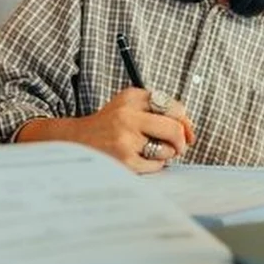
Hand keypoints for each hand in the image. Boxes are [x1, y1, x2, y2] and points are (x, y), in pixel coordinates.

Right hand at [63, 88, 195, 173]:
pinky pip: (156, 165)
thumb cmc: (108, 126)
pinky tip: (139, 159)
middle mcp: (128, 115)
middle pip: (174, 128)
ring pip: (167, 149)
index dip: (184, 121)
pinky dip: (154, 165)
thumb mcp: (128, 106)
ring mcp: (125, 139)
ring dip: (165, 154)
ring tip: (148, 150)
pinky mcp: (124, 160)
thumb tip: (189, 131)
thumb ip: (159, 111)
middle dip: (181, 140)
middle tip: (178, 146)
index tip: (185, 131)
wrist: (75, 142)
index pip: (174, 107)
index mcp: (132, 97)